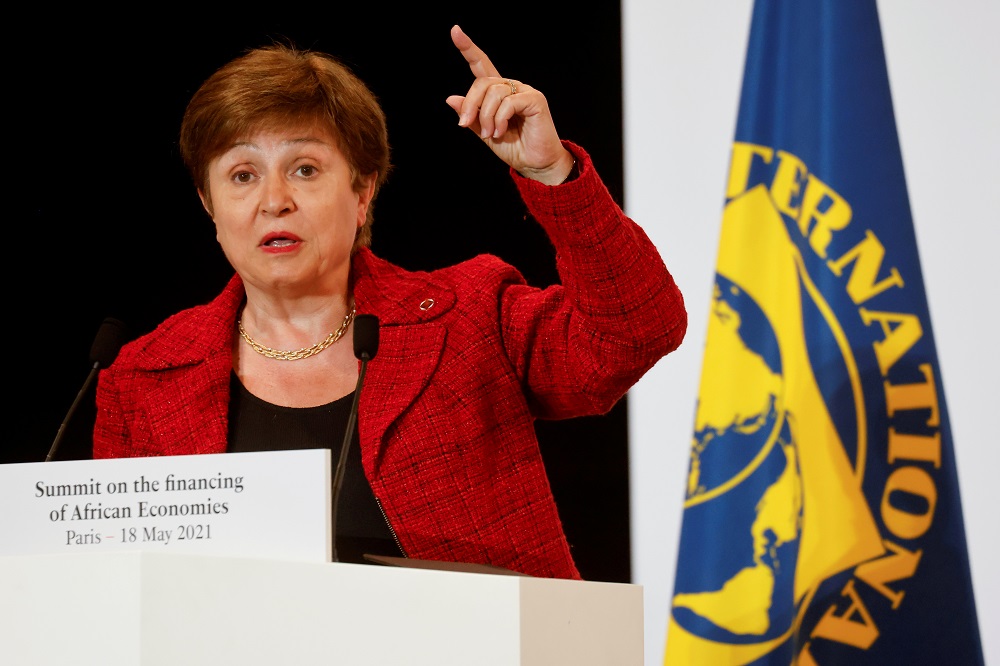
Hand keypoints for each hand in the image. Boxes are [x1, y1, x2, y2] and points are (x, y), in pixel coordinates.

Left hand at [446, 25, 574, 184]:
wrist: (535, 164)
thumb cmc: (514, 148)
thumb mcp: (483, 132)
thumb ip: (470, 116)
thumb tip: (451, 99)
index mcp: (498, 92)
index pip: (481, 65)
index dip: (468, 48)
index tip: (455, 31)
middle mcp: (511, 87)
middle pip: (482, 81)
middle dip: (470, 104)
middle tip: (467, 125)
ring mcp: (524, 91)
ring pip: (494, 92)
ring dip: (486, 117)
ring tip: (491, 133)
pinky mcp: (535, 100)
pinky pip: (509, 102)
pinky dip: (500, 119)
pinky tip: (500, 132)